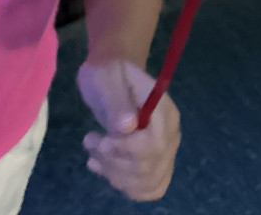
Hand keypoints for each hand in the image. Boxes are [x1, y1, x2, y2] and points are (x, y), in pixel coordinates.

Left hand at [77, 57, 179, 201]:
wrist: (111, 76)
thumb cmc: (108, 72)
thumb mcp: (106, 77)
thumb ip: (116, 101)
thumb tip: (127, 126)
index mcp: (164, 111)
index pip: (155, 144)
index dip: (128, 150)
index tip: (103, 141)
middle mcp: (170, 135)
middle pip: (149, 168)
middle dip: (113, 161)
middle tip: (90, 140)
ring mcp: (165, 152)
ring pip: (145, 183)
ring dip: (113, 174)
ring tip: (92, 150)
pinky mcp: (155, 165)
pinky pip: (146, 189)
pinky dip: (122, 184)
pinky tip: (101, 166)